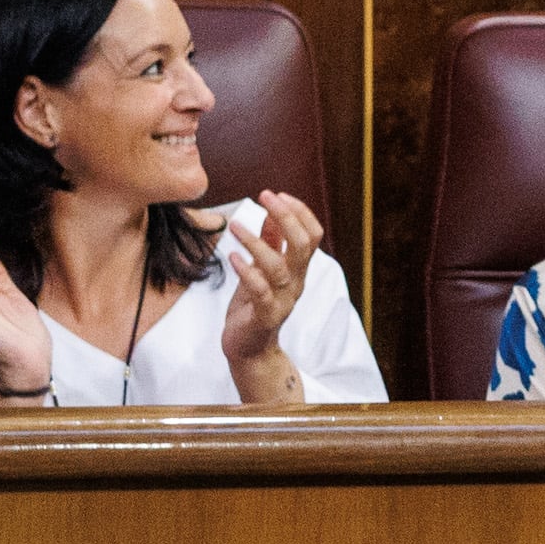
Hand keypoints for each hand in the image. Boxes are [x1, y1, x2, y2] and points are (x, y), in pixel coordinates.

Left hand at [219, 193, 320, 376]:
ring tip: (234, 226)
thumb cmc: (253, 306)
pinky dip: (247, 272)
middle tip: (265, 196)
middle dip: (287, 216)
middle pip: (303, 244)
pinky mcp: (265, 316)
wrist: (248, 349)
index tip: (275, 194)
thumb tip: (270, 212)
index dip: (299, 211)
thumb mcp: (262, 269)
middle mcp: (296, 283)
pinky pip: (260, 291)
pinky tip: (232, 257)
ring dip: (256, 243)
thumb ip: (270, 243)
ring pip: (279, 267)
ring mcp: (282, 300)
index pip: (312, 234)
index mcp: (298, 270)